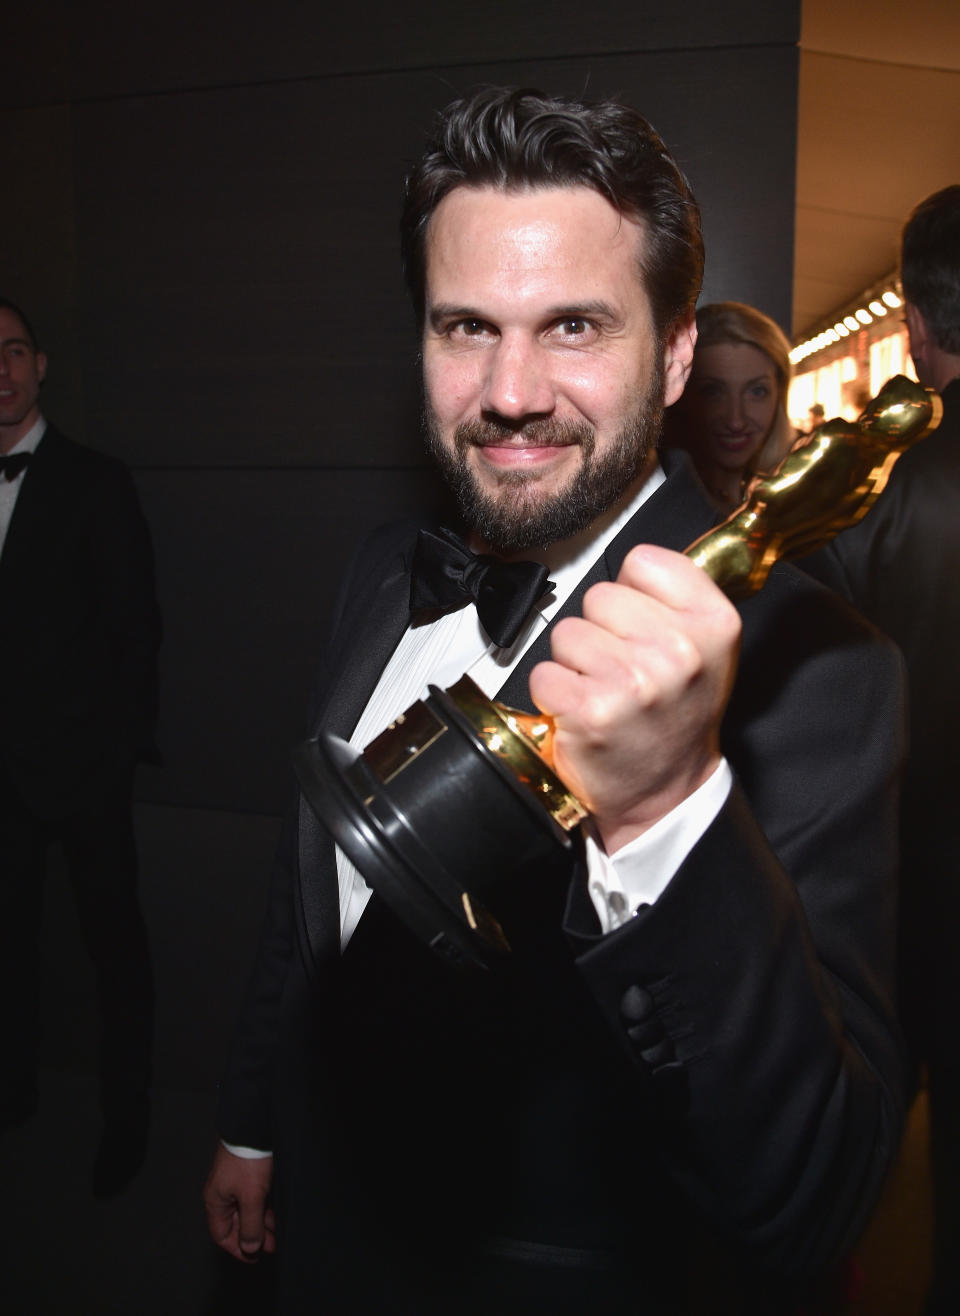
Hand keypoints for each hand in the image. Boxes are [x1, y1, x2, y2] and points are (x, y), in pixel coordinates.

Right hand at [203, 1144, 275, 1261]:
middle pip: (235, 1224)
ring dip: (261, 1224)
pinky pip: (252, 1198)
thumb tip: (249, 1248)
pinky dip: (262, 1209)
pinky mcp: (245, 1174)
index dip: (237, 1249)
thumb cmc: (248, 1161)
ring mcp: (233, 1183)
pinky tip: (275, 1214)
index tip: (254, 1257)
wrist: (254, 1126)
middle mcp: (222, 1194)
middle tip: (272, 1246)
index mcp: (216, 1201)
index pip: (222, 1235)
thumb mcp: (251, 1197)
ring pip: (246, 1211)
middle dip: (253, 1237)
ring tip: (277, 1232)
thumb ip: (250, 1225)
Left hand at [529, 545, 739, 851]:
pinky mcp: (589, 709)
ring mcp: (633, 681)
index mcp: (713, 623)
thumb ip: (677, 596)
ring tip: (605, 690)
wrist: (665, 792)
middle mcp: (678, 650)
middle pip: (598, 594)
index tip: (643, 624)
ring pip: (566, 631)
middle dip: (600, 629)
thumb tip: (634, 560)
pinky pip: (544, 672)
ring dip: (575, 662)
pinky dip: (554, 693)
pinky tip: (583, 711)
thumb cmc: (678, 716)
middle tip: (623, 668)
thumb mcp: (707, 648)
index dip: (633, 591)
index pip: (643, 561)